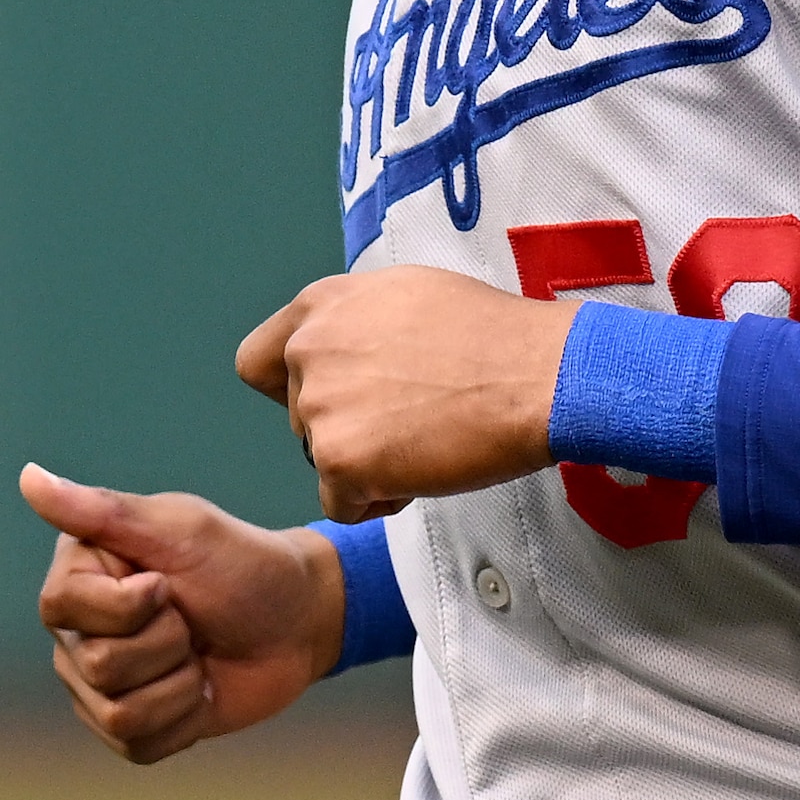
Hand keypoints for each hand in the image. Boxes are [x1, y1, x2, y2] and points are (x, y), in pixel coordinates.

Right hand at [21, 464, 346, 763]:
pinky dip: (183, 720)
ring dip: (179, 684)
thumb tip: (28, 478)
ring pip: (118, 713)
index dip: (127, 605)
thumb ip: (102, 511)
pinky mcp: (129, 730)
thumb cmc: (242, 565)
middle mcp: (78, 632)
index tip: (167, 582)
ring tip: (197, 656)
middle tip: (191, 619)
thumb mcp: (180, 531)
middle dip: (167, 643)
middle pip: (97, 665)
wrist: (297, 623)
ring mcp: (98, 686)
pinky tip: (197, 691)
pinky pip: (137, 745)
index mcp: (79, 575)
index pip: (63, 606)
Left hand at [235, 265, 571, 518]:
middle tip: (413, 419)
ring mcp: (320, 405)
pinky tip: (421, 473)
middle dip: (347, 428)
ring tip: (427, 440)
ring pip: (322, 460)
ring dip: (367, 464)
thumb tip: (343, 347)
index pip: (258, 362)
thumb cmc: (493, 336)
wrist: (540, 373)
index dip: (289, 389)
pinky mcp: (340, 459)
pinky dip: (375, 502)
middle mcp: (308, 350)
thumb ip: (356, 321)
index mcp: (320, 306)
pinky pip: (340, 504)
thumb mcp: (407, 294)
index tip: (332, 401)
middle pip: (298, 419)